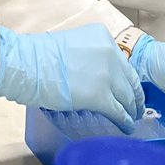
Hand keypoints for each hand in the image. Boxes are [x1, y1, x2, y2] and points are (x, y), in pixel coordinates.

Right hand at [0, 25, 144, 132]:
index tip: (129, 89)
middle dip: (135, 96)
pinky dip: (124, 121)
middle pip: (130, 80)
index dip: (127, 79)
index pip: (122, 62)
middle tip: (136, 108)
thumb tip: (94, 75)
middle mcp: (110, 53)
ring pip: (127, 97)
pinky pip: (118, 112)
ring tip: (131, 120)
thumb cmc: (40, 55)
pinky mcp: (101, 96)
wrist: (28, 64)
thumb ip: (89, 56)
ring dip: (131, 110)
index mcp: (102, 36)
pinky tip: (125, 127)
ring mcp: (107, 75)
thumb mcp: (71, 44)